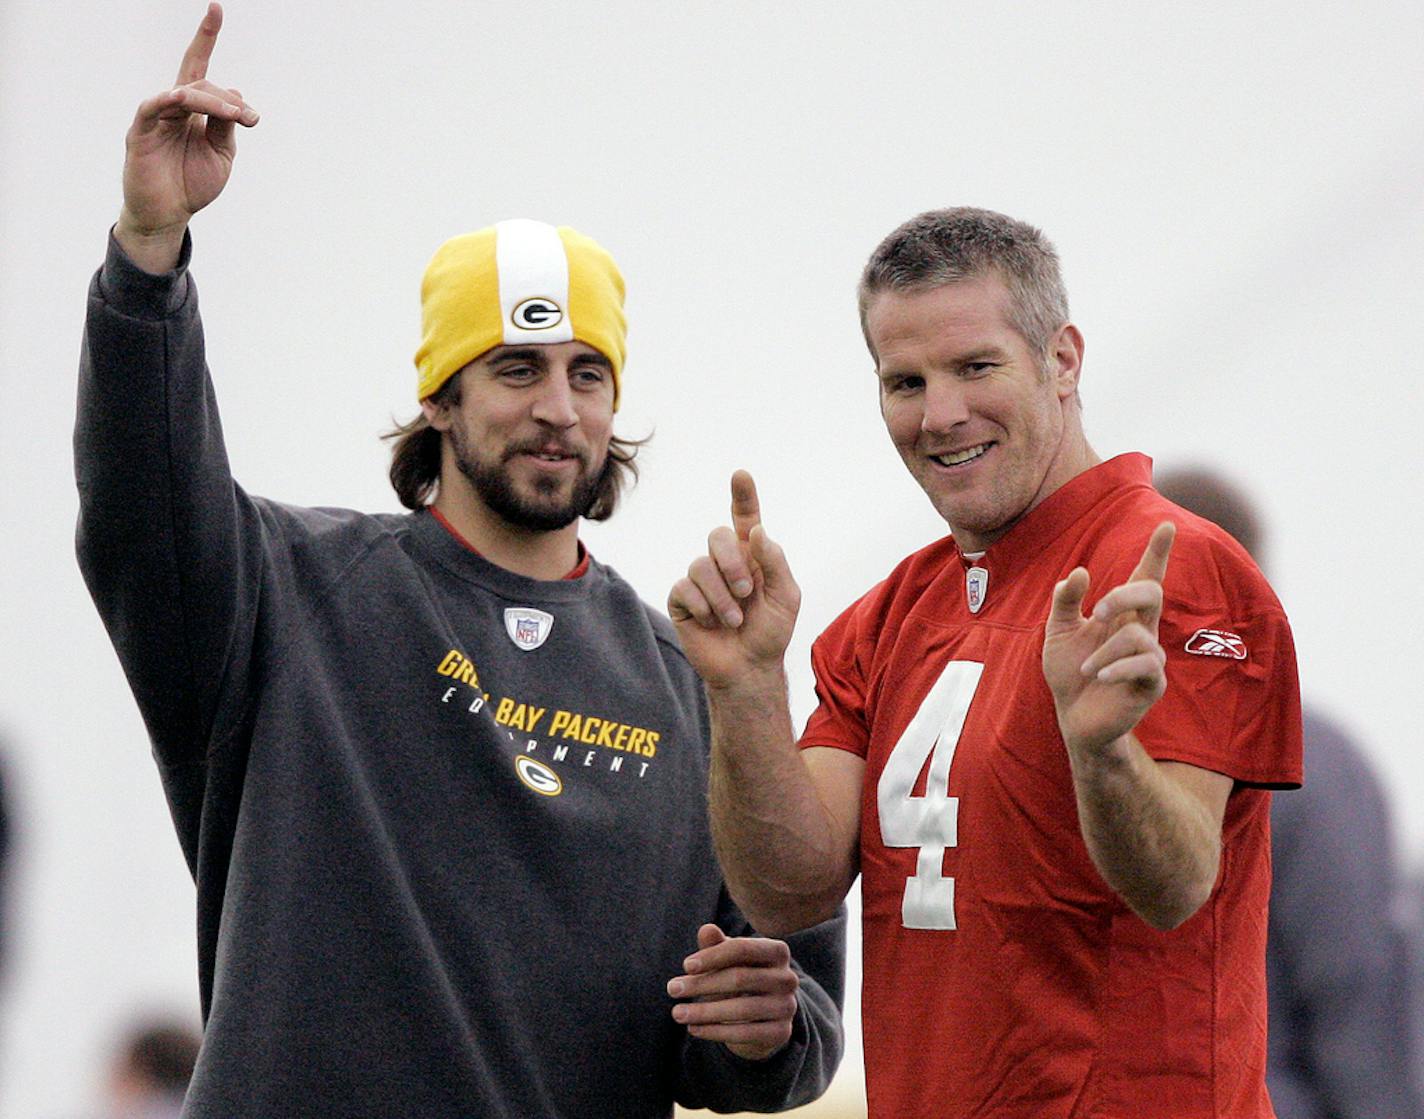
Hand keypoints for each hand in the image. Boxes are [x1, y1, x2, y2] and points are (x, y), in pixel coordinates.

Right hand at [117, 3, 258, 269]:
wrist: (170, 216)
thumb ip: (227, 126)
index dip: (206, 37)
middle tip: (250, 118)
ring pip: (184, 93)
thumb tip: (236, 93)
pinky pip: (152, 107)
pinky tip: (183, 99)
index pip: (199, 67)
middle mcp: (174, 108)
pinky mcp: (140, 132)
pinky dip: (168, 101)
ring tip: (235, 116)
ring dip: (212, 101)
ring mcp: (156, 118)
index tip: (216, 7)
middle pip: (200, 83)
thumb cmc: (193, 184)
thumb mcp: (222, 154)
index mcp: (194, 111)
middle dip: (228, 97)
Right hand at [667, 471, 799, 689]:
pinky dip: (703, 607)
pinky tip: (712, 623)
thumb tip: (756, 531)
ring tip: (734, 619)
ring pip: (700, 565)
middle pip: (717, 535)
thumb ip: (774, 562)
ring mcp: (701, 580)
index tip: (741, 475)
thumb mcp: (785, 597)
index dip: (742, 495)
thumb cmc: (771, 632)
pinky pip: (685, 588)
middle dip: (732, 563)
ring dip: (722, 596)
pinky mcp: (682, 600)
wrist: (748, 667)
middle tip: (746, 593)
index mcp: (752, 556)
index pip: (745, 518)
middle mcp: (724, 562)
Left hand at [667, 924, 798, 1059]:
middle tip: (672, 988)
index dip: (713, 956)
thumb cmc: (740, 977)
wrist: (762, 1017)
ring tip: (677, 1013)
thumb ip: (716, 945)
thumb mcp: (727, 960)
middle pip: (740, 978)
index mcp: (777, 951)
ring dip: (704, 1011)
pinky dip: (715, 1032)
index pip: (743, 949)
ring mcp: (787, 1007)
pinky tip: (693, 1029)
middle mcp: (788, 978)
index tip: (685, 965)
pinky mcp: (782, 1033)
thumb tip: (706, 929)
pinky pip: (745, 1033)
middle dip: (702, 984)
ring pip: (742, 1009)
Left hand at [1042, 522, 1174, 753]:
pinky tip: (1098, 676)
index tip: (1166, 525)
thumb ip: (1066, 601)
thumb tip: (1080, 572)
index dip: (1157, 553)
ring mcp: (1151, 658)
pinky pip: (1144, 665)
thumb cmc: (1070, 672)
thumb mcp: (1058, 631)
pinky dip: (1117, 667)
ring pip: (1138, 635)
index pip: (1145, 578)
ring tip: (1087, 668)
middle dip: (1125, 594)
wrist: (1073, 717)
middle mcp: (1142, 632)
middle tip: (1097, 610)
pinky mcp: (1153, 685)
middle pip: (1152, 594)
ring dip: (1105, 650)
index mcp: (1122, 616)